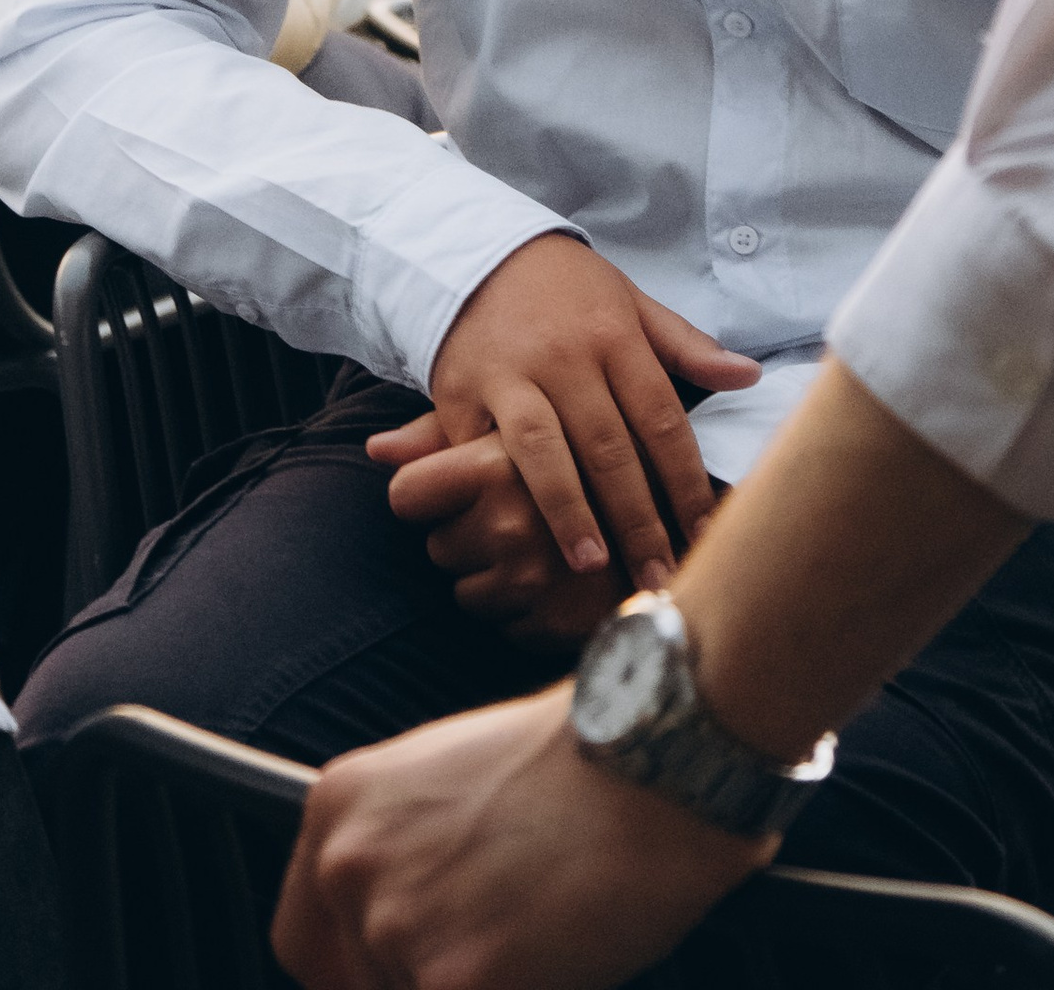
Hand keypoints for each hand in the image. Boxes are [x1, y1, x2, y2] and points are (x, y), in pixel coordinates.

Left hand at [273, 688, 764, 989]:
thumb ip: (402, 851)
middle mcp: (347, 865)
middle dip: (418, 978)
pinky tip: (555, 962)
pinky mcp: (453, 983)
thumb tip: (397, 928)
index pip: (302, 940)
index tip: (394, 977)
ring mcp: (395, 926)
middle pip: (355, 985)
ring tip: (538, 938)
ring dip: (473, 983)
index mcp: (338, 807)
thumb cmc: (576, 762)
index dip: (352, 972)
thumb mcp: (447, 781)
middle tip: (488, 951)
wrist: (648, 755)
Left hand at [369, 417, 692, 641]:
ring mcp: (536, 572)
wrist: (680, 517)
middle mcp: (513, 513)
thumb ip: (441, 435)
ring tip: (540, 548)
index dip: (424, 496)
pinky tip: (556, 582)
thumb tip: (373, 448)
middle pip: (436, 543)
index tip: (447, 494)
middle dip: (466, 536)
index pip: (408, 492)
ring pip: (465, 589)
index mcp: (500, 455)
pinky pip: (501, 624)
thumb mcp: (519, 429)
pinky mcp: (556, 618)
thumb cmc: (586, 461)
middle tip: (514, 518)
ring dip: (493, 576)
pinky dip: (522, 610)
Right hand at [427, 236, 754, 588]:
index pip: (662, 420)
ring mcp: (510, 374)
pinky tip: (517, 531)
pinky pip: (480, 450)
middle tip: (658, 578)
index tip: (706, 535)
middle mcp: (565, 355)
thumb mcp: (628, 301)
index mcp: (614, 335)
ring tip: (591, 565)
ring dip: (569, 512)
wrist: (471, 249)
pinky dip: (499, 493)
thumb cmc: (562, 288)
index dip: (687, 483)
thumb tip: (749, 376)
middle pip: (609, 447)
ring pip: (544, 451)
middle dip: (637, 520)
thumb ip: (686, 346)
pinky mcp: (460, 391)